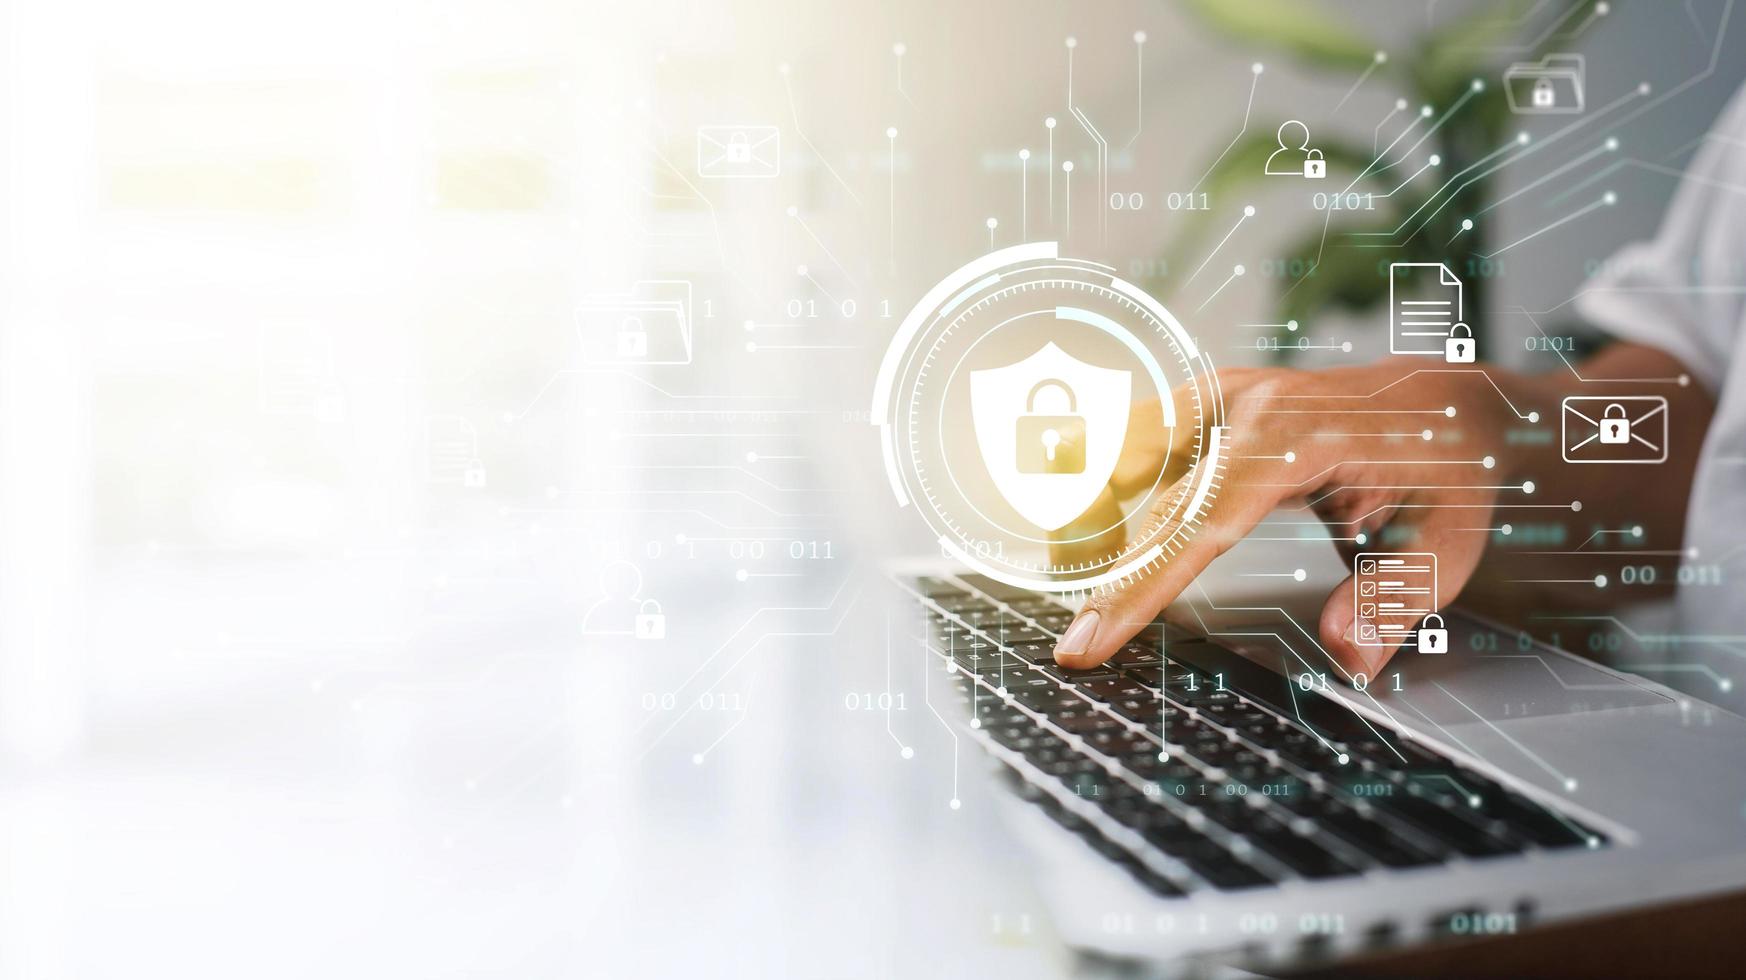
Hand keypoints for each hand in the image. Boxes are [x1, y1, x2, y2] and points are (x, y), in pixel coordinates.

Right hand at [1049, 358, 1518, 680]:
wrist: (1442, 403)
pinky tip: (1095, 545)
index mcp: (1301, 436)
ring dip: (1092, 528)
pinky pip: (1125, 449)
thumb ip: (1392, 602)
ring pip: (1115, 462)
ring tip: (1087, 597)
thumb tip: (1345, 657)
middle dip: (1103, 576)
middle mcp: (1245, 406)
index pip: (1200, 520)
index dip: (1140, 586)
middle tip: (1075, 645)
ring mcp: (1214, 398)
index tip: (1089, 640)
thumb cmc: (1445, 474)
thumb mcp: (1443, 547)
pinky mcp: (1197, 406)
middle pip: (1144, 499)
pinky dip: (1103, 498)